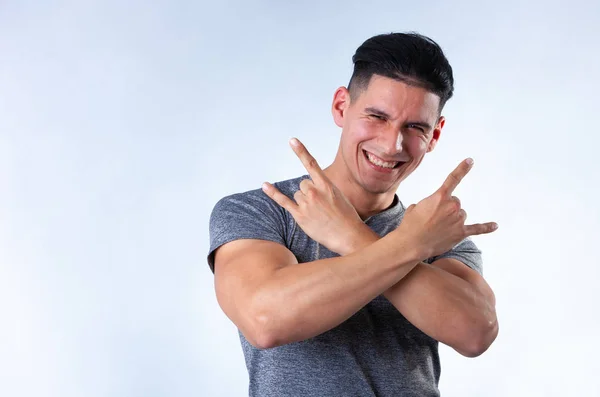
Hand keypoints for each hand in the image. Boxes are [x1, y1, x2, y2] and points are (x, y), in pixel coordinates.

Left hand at [261, 138, 372, 254]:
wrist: (348, 235)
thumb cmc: (346, 217)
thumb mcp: (339, 196)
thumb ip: (324, 188)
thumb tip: (311, 187)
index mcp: (326, 185)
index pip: (311, 164)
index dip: (301, 151)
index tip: (292, 141)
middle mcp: (314, 192)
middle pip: (302, 184)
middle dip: (309, 193)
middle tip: (321, 206)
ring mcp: (306, 203)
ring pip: (297, 195)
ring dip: (304, 203)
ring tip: (317, 214)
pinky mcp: (300, 215)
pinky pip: (283, 201)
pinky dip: (273, 193)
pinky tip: (264, 185)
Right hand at [397, 158, 497, 260]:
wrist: (411, 244)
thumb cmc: (410, 225)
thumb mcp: (415, 207)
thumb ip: (428, 204)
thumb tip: (434, 211)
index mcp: (440, 197)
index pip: (453, 179)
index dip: (462, 168)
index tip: (470, 160)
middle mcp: (452, 206)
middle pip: (455, 202)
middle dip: (446, 208)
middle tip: (433, 218)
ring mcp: (458, 220)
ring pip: (460, 215)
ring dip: (452, 220)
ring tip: (438, 228)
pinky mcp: (461, 233)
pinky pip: (477, 229)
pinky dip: (486, 227)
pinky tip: (495, 225)